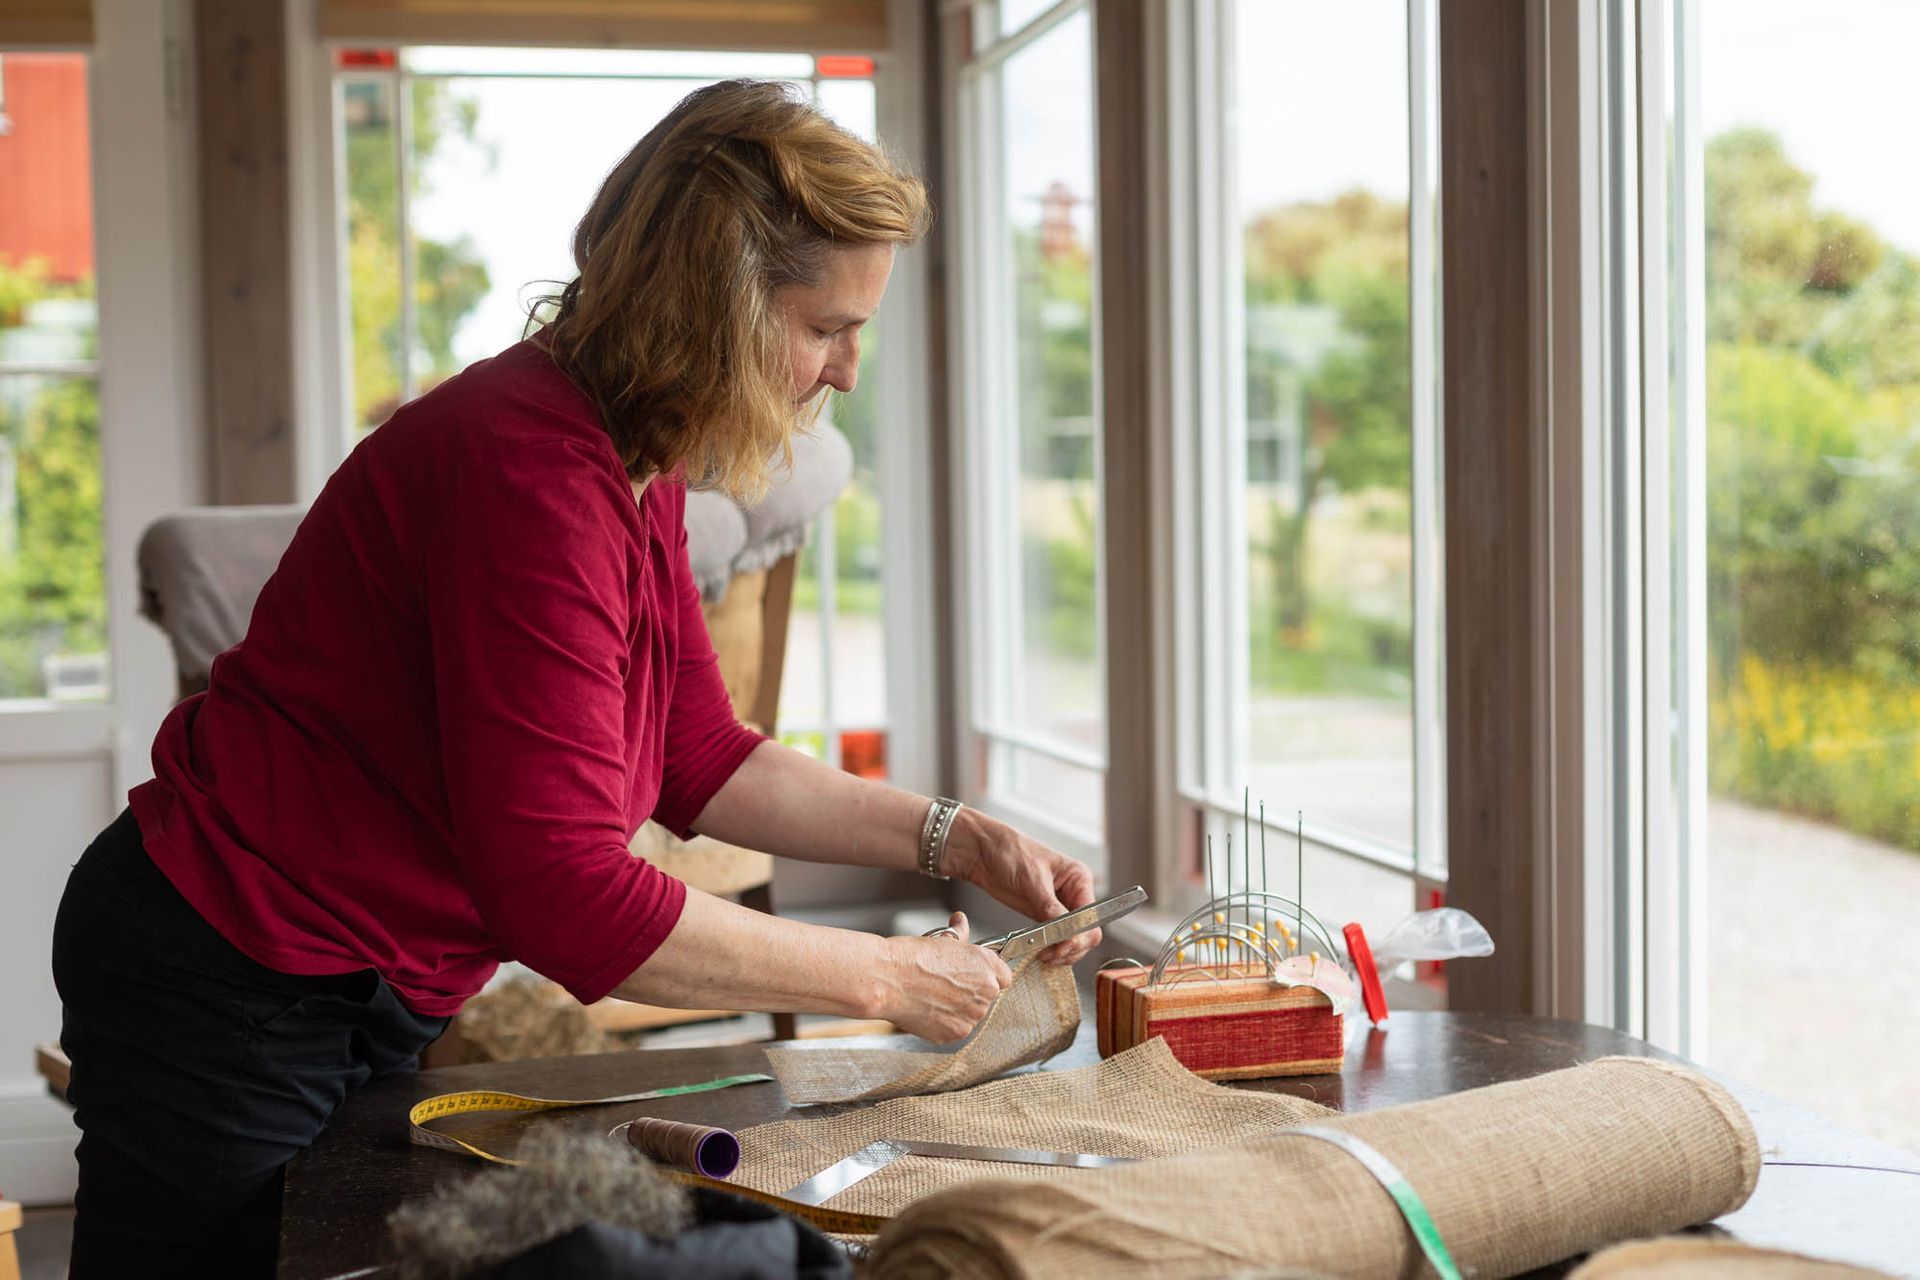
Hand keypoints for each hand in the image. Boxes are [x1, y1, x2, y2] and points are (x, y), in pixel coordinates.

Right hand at [873, 912, 1013, 1042]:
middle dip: (969, 991)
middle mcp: (985, 992)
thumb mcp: (941, 938)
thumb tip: (961, 922)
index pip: (1003, 975)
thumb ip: (959, 934)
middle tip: (944, 983)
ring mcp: (972, 1016)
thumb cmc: (910, 958)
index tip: (973, 974)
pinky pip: (955, 1028)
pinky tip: (927, 1008)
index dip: (985, 974)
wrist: (887, 981)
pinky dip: (944, 1022)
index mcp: (986, 966)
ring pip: (970, 1013)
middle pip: (986, 996)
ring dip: (957, 1008)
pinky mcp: (956, 1033)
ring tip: (931, 996)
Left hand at [942, 811, 1099, 965]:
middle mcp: (1074, 894)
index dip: (1078, 936)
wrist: (983, 852)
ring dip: (1060, 953)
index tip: (1061, 946)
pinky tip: (1039, 952)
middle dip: (1070, 948)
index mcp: (1079, 879)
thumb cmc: (1009, 852)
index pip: (1090, 918)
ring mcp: (1059, 907)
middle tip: (1049, 955)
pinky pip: (1054, 940)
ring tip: (1043, 955)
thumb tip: (1066, 932)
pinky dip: (1050, 949)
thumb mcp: (1032, 879)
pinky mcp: (1043, 916)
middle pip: (1085, 934)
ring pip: (1072, 941)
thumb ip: (1050, 908)